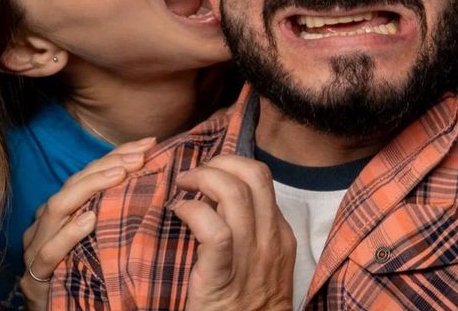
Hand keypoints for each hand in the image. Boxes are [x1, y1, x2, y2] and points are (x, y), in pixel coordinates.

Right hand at [19, 137, 156, 308]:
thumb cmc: (83, 271)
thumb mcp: (100, 235)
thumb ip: (114, 207)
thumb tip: (151, 173)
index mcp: (62, 209)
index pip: (88, 172)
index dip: (118, 154)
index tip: (149, 143)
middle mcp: (46, 222)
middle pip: (74, 183)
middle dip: (108, 165)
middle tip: (140, 156)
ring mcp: (37, 247)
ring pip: (58, 208)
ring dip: (90, 188)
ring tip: (119, 175)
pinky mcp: (36, 277)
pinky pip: (49, 251)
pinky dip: (69, 234)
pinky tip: (89, 219)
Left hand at [170, 154, 295, 310]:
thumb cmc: (248, 306)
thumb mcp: (263, 264)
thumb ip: (250, 233)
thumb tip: (218, 201)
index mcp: (280, 234)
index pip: (262, 178)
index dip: (232, 164)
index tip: (209, 170)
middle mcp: (270, 240)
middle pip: (253, 175)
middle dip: (219, 162)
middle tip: (194, 173)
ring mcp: (250, 258)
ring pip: (235, 193)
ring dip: (203, 178)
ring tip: (183, 185)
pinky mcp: (223, 278)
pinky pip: (214, 231)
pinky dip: (193, 211)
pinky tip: (178, 211)